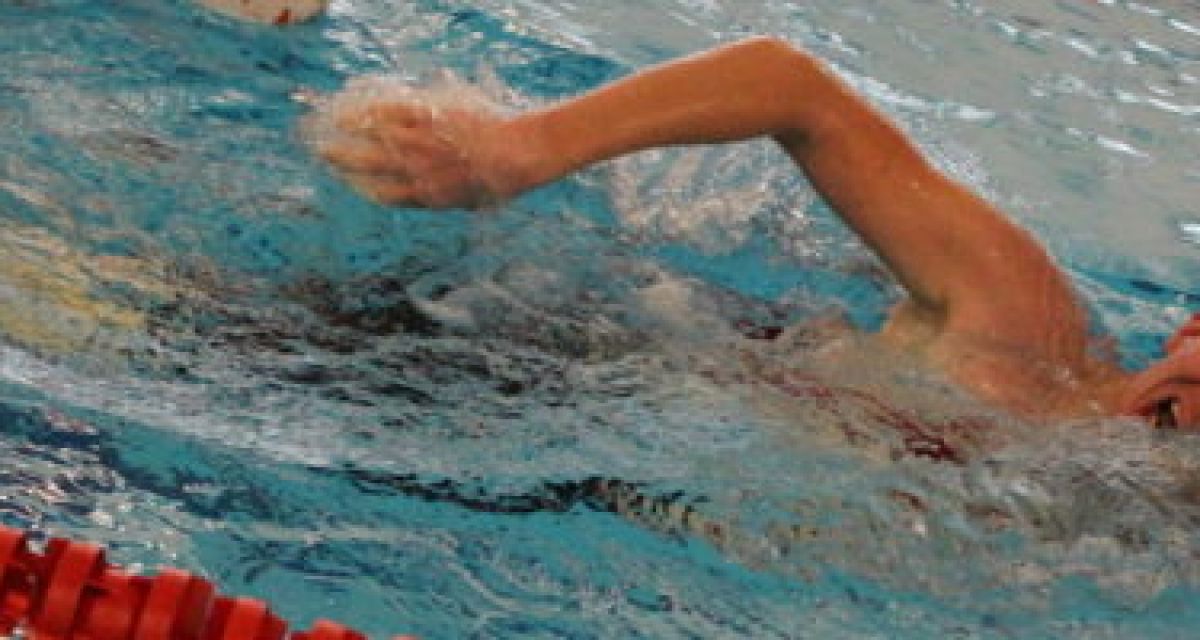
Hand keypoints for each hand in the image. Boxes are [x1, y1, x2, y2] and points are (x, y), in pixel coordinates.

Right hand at [317, 100, 528, 208]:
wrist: (520, 154)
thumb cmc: (505, 180)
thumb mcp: (478, 200)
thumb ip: (459, 199)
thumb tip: (458, 202)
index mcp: (427, 196)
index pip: (384, 194)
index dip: (364, 187)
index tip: (352, 182)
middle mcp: (416, 172)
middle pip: (367, 165)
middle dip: (341, 159)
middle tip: (323, 152)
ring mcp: (420, 144)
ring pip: (373, 137)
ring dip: (348, 130)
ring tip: (331, 123)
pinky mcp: (427, 119)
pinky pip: (389, 112)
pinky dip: (370, 109)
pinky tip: (355, 103)